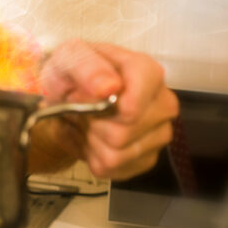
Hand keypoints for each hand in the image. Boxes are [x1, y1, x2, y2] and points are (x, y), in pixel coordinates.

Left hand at [37, 39, 178, 180]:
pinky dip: (92, 156)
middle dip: (92, 123)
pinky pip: (113, 169)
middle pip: (124, 132)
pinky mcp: (145, 158)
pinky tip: (91, 136)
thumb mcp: (69, 57)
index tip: (97, 100)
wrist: (66, 93)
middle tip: (81, 108)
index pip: (139, 99)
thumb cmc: (73, 72)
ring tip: (86, 121)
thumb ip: (87, 67)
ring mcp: (157, 133)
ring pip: (117, 154)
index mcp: (146, 72)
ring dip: (90, 141)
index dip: (114, 106)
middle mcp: (161, 103)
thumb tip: (108, 87)